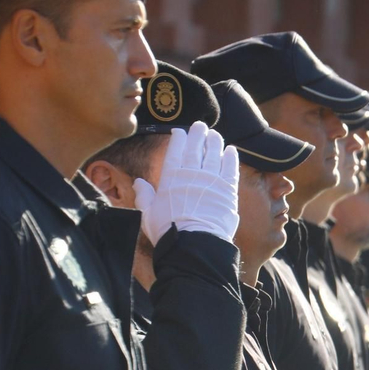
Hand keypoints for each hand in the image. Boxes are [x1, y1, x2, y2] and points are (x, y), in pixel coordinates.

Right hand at [133, 122, 240, 244]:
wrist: (195, 244)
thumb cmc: (169, 231)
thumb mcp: (149, 213)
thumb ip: (145, 195)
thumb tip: (138, 183)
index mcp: (171, 178)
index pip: (175, 151)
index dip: (179, 139)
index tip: (180, 131)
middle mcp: (192, 174)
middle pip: (196, 148)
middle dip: (198, 134)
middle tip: (200, 126)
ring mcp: (211, 180)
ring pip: (214, 154)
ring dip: (214, 142)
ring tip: (215, 134)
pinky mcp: (228, 190)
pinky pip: (230, 168)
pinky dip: (230, 158)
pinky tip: (231, 150)